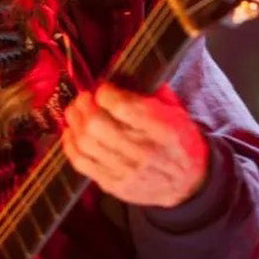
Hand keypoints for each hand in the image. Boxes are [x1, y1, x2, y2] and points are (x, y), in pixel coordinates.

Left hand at [62, 83, 207, 207]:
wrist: (188, 184)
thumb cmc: (180, 141)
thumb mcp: (177, 112)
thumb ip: (152, 92)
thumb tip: (123, 74)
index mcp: (162, 129)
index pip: (123, 107)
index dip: (105, 93)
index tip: (103, 89)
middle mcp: (143, 151)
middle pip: (97, 125)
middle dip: (84, 105)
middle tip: (84, 98)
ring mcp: (126, 171)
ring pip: (85, 143)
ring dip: (74, 122)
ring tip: (75, 111)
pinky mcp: (113, 184)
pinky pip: (81, 163)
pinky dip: (70, 144)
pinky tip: (72, 132)